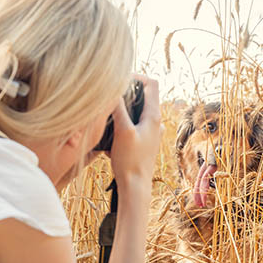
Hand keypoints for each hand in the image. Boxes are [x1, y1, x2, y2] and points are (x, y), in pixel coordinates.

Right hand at [109, 75, 160, 192]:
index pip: (152, 84)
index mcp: (154, 116)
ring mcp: (151, 133)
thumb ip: (119, 109)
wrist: (135, 187)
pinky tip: (110, 135)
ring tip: (107, 114)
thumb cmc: (130, 161)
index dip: (137, 76)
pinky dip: (122, 124)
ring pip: (137, 111)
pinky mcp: (144, 142)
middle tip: (109, 95)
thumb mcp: (122, 131)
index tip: (119, 79)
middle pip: (144, 96)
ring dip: (123, 109)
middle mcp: (156, 122)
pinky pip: (133, 125)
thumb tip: (113, 89)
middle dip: (126, 93)